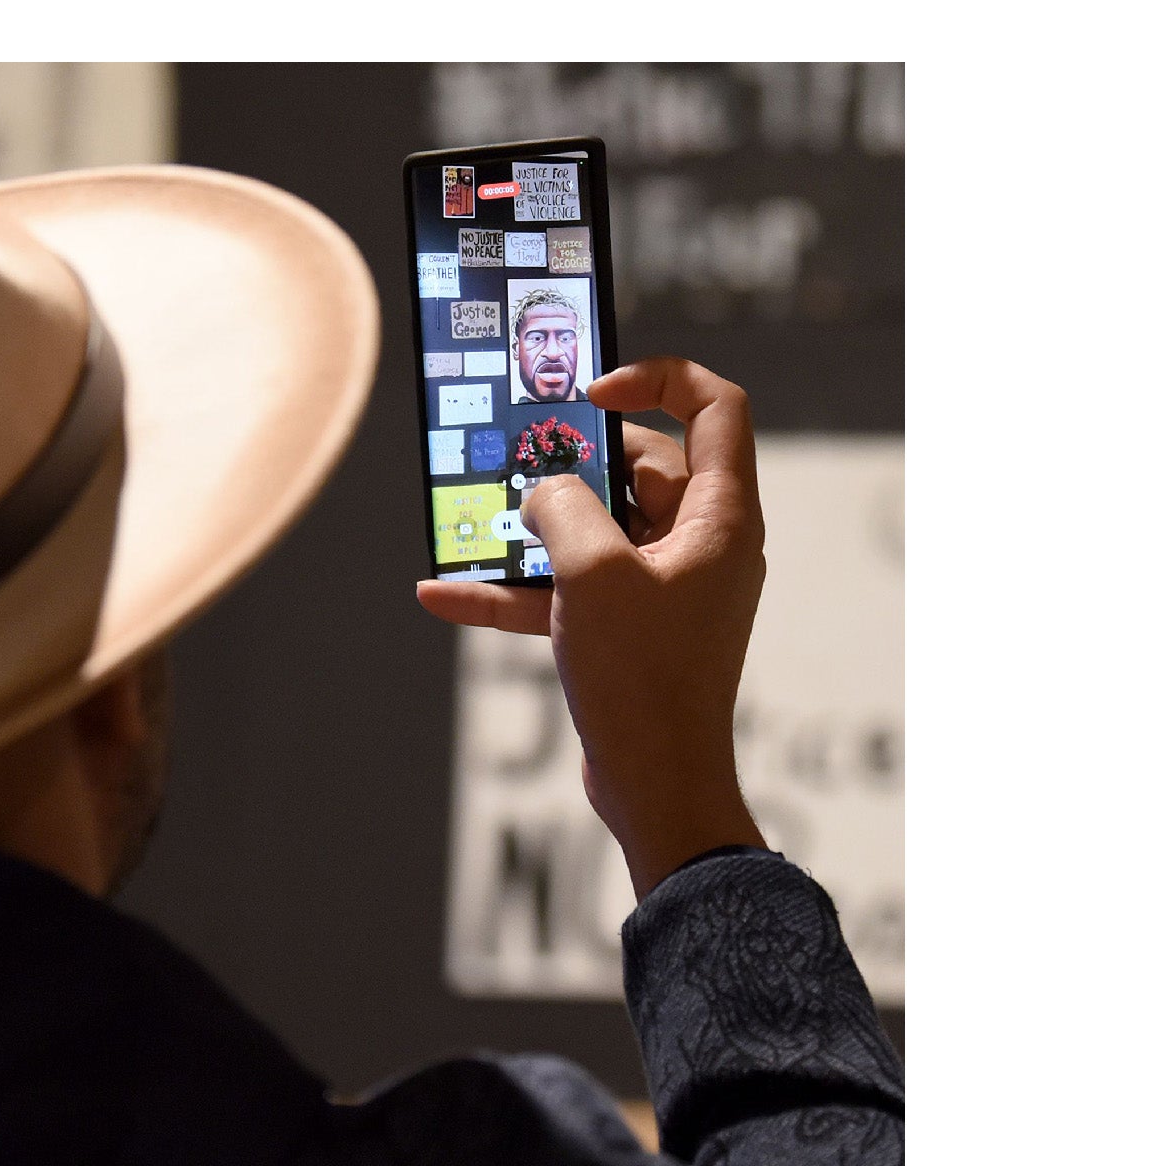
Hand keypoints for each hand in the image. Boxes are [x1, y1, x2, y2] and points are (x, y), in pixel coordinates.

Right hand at [416, 357, 767, 897]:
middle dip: (571, 466)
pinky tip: (446, 595)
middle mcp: (702, 543)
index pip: (714, 408)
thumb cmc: (644, 677)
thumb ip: (562, 509)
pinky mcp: (633, 630)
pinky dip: (518, 590)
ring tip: (473, 524)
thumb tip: (543, 493)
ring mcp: (667, 588)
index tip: (593, 391)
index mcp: (720, 516)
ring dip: (532, 531)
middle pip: (641, 467)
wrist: (656, 785)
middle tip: (518, 461)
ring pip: (596, 532)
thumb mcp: (592, 574)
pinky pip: (572, 591)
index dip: (657, 380)